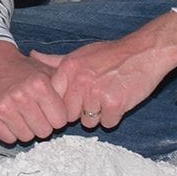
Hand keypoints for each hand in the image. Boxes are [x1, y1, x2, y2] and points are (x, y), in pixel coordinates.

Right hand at [0, 41, 71, 144]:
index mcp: (39, 84)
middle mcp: (21, 95)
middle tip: (34, 112)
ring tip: (21, 113)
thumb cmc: (23, 69)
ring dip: (26, 129)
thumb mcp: (46, 71)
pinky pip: (8, 139)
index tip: (49, 109)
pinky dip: (10, 132)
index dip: (56, 116)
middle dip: (42, 124)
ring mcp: (4, 106)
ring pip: (26, 137)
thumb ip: (65, 86)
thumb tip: (82, 103)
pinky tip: (9, 117)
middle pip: (44, 132)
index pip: (60, 121)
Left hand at [31, 30, 176, 129]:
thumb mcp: (80, 53)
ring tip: (109, 95)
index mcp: (68, 69)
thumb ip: (55, 61)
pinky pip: (107, 123)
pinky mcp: (114, 104)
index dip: (64, 105)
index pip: (54, 101)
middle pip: (69, 115)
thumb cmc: (112, 54)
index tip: (74, 100)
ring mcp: (96, 93)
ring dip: (99, 115)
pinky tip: (120, 99)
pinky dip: (114, 116)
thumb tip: (32, 55)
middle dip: (82, 111)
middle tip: (97, 95)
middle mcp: (79, 81)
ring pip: (88, 122)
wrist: (144, 52)